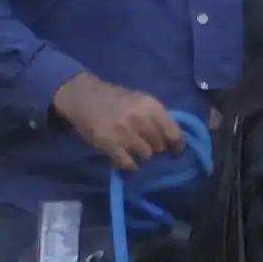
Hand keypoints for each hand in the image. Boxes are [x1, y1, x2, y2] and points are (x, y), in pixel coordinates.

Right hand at [51, 71, 183, 171]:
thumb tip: (173, 140)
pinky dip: (129, 164)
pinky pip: (129, 164)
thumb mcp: (141, 100)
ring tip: (133, 149)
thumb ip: (157, 117)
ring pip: (146, 157)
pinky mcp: (110, 145)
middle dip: (155, 148)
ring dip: (141, 156)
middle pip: (160, 147)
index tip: (175, 152)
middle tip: (146, 145)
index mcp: (151, 106)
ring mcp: (125, 133)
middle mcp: (140, 119)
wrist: (85, 98)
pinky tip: (125, 157)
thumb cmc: (116, 99)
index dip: (177, 146)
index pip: (174, 134)